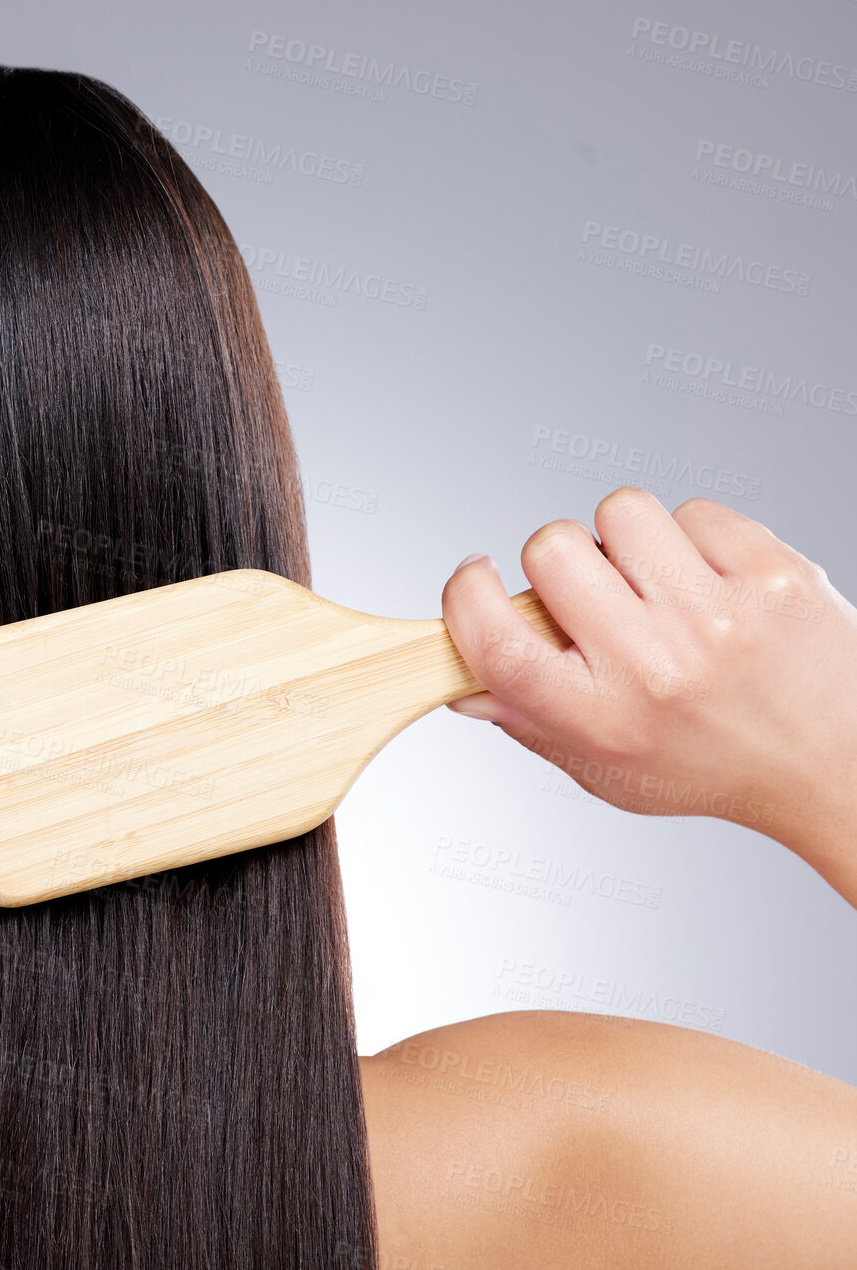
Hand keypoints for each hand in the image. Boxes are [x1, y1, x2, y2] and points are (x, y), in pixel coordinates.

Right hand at [440, 487, 856, 903]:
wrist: (841, 765)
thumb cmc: (718, 766)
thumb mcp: (608, 770)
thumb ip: (530, 723)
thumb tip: (462, 684)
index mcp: (600, 719)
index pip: (497, 641)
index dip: (466, 596)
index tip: (474, 579)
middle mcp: (655, 666)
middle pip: (549, 550)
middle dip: (554, 561)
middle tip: (588, 591)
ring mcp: (718, 615)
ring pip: (619, 513)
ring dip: (623, 541)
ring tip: (653, 582)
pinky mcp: (772, 572)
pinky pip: (694, 511)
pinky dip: (692, 538)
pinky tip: (708, 581)